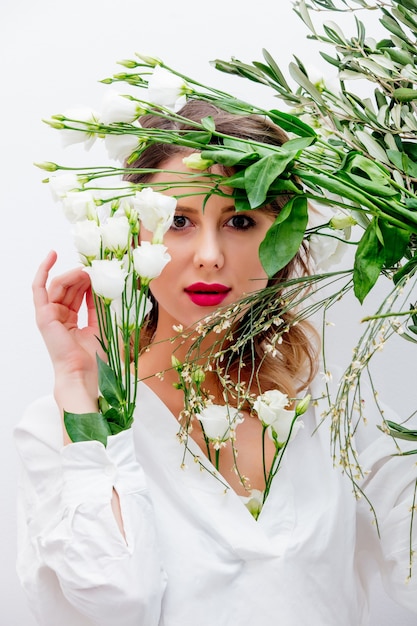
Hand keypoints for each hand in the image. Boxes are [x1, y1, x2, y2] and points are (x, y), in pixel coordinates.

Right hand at [33, 251, 101, 409]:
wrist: (85, 372)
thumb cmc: (96, 356)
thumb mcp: (104, 324)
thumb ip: (101, 304)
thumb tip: (104, 283)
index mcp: (72, 322)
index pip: (80, 296)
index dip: (91, 283)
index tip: (102, 273)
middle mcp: (59, 317)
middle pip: (70, 288)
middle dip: (83, 277)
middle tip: (96, 269)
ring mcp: (49, 315)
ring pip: (59, 285)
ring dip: (74, 275)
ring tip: (87, 271)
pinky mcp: (43, 314)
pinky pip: (39, 287)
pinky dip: (44, 270)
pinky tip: (52, 255)